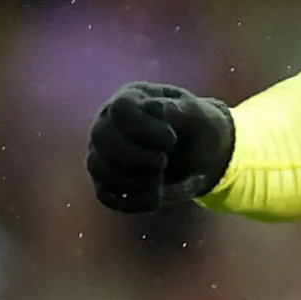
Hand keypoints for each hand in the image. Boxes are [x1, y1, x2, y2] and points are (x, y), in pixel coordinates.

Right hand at [85, 82, 236, 211]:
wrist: (201, 156)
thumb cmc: (198, 129)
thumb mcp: (200, 115)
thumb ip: (182, 109)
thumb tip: (153, 108)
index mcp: (131, 99)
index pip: (120, 110)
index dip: (145, 128)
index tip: (171, 139)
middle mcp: (109, 123)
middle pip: (102, 138)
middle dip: (136, 156)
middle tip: (163, 162)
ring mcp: (104, 153)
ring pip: (100, 168)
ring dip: (134, 180)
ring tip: (161, 178)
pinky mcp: (107, 182)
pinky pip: (106, 196)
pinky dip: (134, 201)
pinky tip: (157, 196)